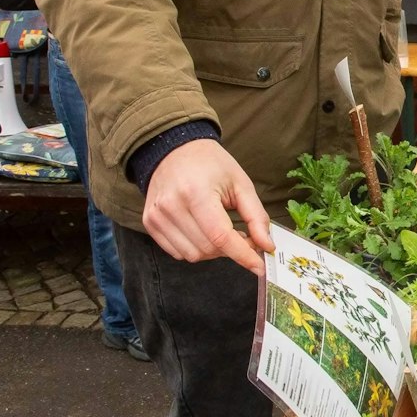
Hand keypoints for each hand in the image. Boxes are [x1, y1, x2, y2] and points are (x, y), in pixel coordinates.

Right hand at [141, 138, 272, 272]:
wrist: (174, 149)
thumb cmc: (212, 165)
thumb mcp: (241, 183)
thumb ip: (256, 216)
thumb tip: (266, 246)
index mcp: (196, 192)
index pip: (221, 236)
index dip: (243, 255)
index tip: (260, 267)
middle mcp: (172, 206)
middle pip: (208, 249)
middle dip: (230, 249)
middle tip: (242, 235)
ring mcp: (157, 216)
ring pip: (193, 255)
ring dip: (213, 251)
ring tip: (220, 229)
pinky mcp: (150, 223)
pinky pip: (177, 252)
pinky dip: (195, 248)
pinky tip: (202, 230)